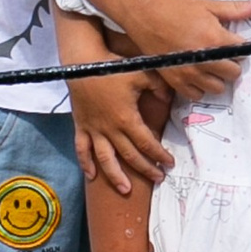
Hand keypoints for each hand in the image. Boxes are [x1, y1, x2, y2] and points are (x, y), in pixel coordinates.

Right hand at [71, 66, 175, 194]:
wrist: (82, 61)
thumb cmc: (112, 66)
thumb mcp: (142, 73)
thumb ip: (159, 87)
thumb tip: (170, 98)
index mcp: (126, 118)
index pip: (147, 143)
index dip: (159, 155)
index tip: (169, 163)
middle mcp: (110, 129)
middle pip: (130, 156)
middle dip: (145, 169)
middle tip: (158, 178)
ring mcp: (93, 129)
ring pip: (105, 159)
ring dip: (115, 176)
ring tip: (125, 189)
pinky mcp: (80, 125)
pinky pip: (82, 149)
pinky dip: (85, 163)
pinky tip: (91, 175)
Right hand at [120, 0, 250, 101]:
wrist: (146, 15)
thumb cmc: (177, 9)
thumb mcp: (208, 5)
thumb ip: (237, 8)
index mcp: (215, 39)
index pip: (243, 53)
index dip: (239, 48)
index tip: (231, 43)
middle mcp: (205, 60)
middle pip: (233, 74)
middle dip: (230, 64)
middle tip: (220, 53)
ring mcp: (189, 73)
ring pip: (217, 88)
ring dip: (216, 78)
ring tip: (208, 64)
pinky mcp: (175, 81)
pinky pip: (196, 95)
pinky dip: (199, 87)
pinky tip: (196, 73)